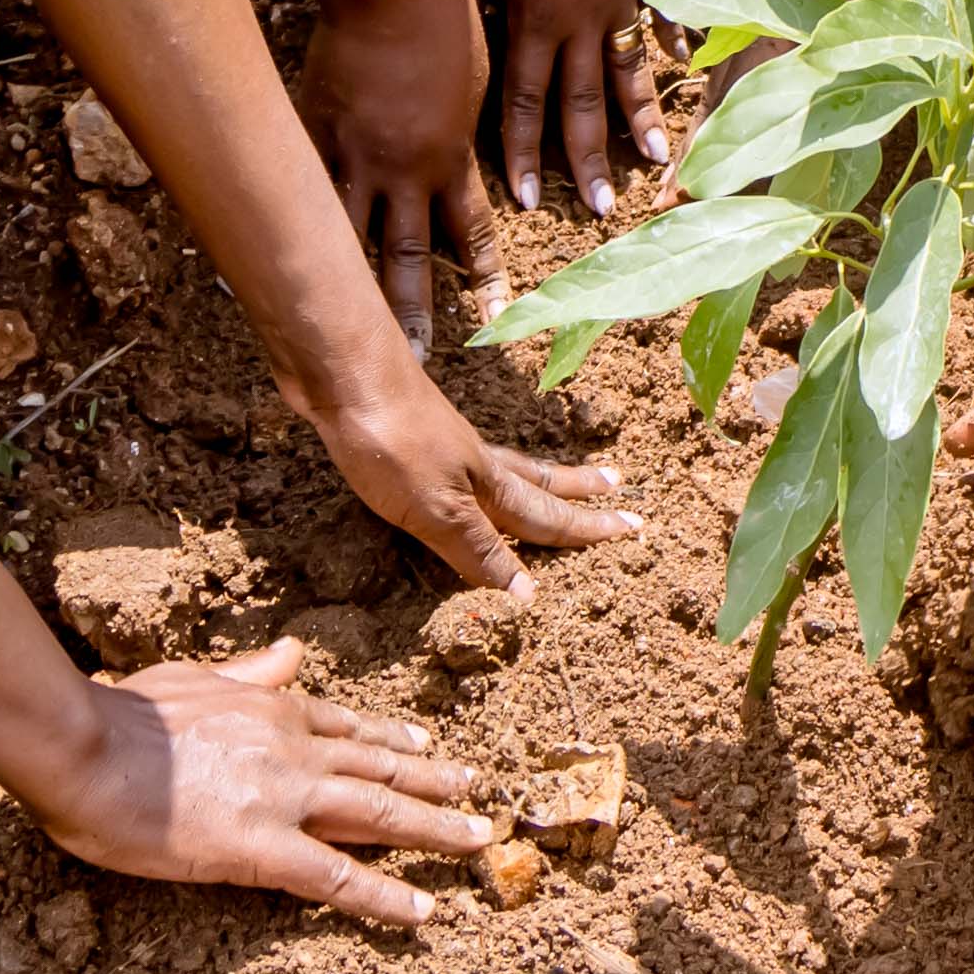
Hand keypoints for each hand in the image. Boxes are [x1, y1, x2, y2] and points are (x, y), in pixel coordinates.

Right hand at [28, 642, 504, 927]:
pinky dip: (386, 897)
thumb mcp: (193, 677)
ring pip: (379, 813)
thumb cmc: (121, 715)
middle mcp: (293, 748)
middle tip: (477, 790)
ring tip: (477, 840)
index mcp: (270, 709)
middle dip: (434, 779)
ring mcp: (284, 797)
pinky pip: (339, 879)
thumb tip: (293, 654)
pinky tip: (423, 913)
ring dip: (434, 828)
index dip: (392, 736)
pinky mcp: (262, 849)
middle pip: (379, 766)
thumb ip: (249, 672)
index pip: (347, 725)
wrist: (83, 747)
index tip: (426, 742)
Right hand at [298, 0, 493, 346]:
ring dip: (350, 291)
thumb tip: (459, 143)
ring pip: (349, 240)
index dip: (483, 277)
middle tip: (415, 359)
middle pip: (406, 257)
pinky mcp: (310, 135)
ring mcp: (351, 159)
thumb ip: (462, 124)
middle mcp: (402, 172)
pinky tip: (261, 260)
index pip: (470, 234)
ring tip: (340, 335)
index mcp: (450, 158)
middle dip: (412, 312)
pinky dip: (282, 226)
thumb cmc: (449, 19)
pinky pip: (296, 192)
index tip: (493, 317)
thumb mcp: (474, 81)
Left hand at [299, 347, 638, 595]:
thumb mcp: (438, 510)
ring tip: (563, 476)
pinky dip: (483, 470)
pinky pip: (464, 462)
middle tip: (617, 483)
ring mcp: (444, 445)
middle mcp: (474, 463)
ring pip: (505, 465)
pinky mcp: (409, 435)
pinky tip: (469, 470)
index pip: (546, 517)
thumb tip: (532, 598)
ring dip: (539, 476)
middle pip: (537, 482)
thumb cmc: (392, 443)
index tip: (632, 529)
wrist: (341, 375)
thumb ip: (481, 550)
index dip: (585, 530)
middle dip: (578, 493)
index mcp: (487, 485)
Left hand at [466, 0, 673, 221]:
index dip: (524, 152)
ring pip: (627, 71)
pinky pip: (654, 16)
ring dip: (640, 120)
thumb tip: (460, 39)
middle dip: (590, 160)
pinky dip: (668, 43)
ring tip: (658, 161)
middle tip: (605, 209)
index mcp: (535, 21)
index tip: (529, 200)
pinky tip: (683, 68)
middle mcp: (579, 22)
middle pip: (583, 103)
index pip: (523, 102)